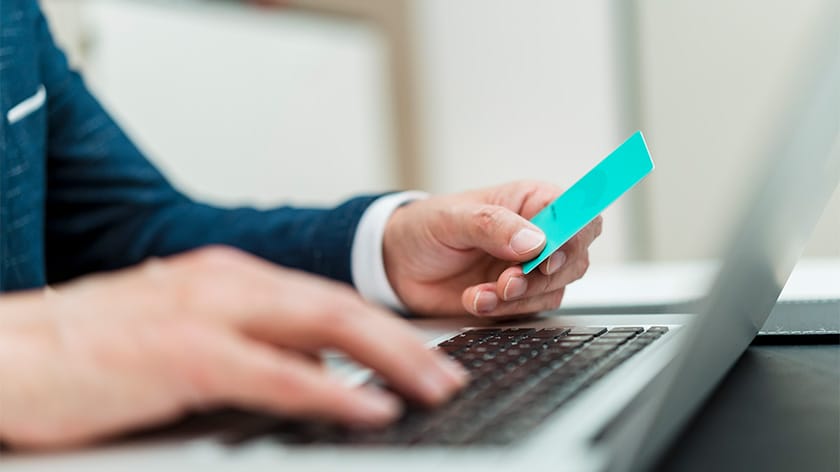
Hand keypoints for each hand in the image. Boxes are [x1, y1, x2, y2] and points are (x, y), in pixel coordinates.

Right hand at [0, 247, 466, 449]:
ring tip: (431, 387)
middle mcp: (228, 282)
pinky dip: (330, 391)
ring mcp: (208, 312)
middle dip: (404, 342)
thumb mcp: (187, 335)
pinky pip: (277, 374)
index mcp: (231, 277)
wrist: (10, 349)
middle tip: (447, 374)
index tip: (423, 355)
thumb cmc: (94, 348)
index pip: (328, 298)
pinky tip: (368, 408)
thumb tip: (317, 377)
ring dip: (388, 359)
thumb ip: (253, 349)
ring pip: (323, 327)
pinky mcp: (184, 353)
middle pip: (341, 306)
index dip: (385, 328)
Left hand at [383, 181, 602, 317]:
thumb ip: (492, 225)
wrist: (397, 265)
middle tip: (508, 281)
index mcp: (531, 201)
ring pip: (555, 289)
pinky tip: (475, 299)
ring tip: (483, 293)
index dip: (573, 237)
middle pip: (575, 258)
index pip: (577, 213)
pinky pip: (529, 311)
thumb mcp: (452, 218)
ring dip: (519, 297)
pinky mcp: (517, 298)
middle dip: (542, 276)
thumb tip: (534, 240)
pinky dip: (502, 311)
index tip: (546, 257)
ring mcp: (529, 268)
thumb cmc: (424, 228)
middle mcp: (538, 234)